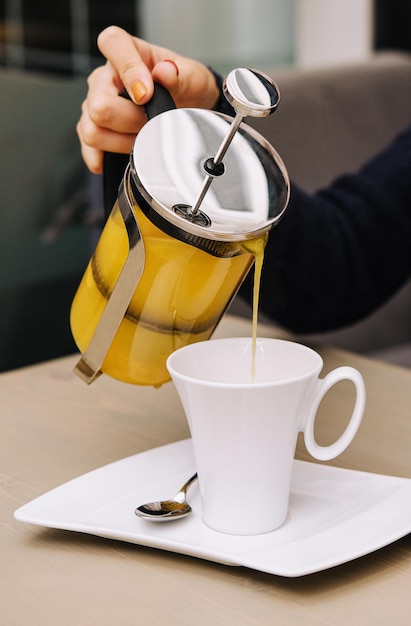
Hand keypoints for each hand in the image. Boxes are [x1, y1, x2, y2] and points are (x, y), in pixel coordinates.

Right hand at [77, 26, 219, 172]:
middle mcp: (105, 77)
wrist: (187, 109)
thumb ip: (181, 75)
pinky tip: (124, 153)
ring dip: (123, 142)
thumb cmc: (184, 87)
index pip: (113, 44)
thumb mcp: (193, 78)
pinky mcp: (94, 129)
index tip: (147, 95)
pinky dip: (105, 156)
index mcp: (127, 51)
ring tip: (144, 136)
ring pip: (92, 130)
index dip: (129, 71)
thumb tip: (166, 72)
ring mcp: (94, 103)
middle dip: (131, 122)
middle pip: (99, 105)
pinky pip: (88, 147)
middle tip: (153, 122)